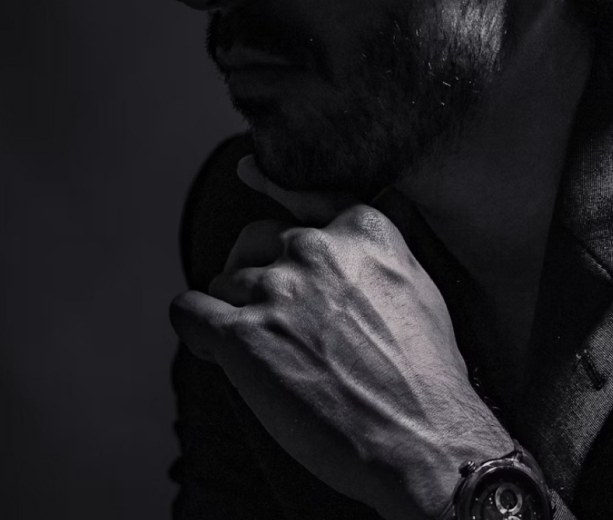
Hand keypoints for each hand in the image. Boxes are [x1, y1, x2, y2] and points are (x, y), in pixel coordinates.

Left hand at [170, 159, 509, 519]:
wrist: (423, 438)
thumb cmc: (425, 375)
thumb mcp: (418, 286)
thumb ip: (374, 251)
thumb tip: (339, 238)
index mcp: (361, 230)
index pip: (304, 196)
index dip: (274, 188)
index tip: (248, 173)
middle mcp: (314, 249)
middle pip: (253, 240)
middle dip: (256, 273)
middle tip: (274, 318)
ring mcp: (277, 290)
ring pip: (224, 283)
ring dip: (235, 315)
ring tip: (266, 359)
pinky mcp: (242, 336)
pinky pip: (188, 312)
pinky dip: (197, 331)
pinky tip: (215, 351)